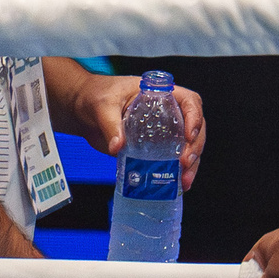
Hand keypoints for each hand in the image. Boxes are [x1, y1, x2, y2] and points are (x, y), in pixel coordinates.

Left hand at [70, 75, 206, 190]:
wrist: (83, 111)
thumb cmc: (96, 96)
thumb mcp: (103, 106)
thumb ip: (110, 124)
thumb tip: (116, 146)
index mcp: (161, 93)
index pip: (189, 101)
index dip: (195, 117)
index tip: (189, 135)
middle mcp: (167, 111)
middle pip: (194, 127)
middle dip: (195, 147)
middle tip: (185, 163)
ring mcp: (163, 131)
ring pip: (187, 146)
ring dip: (191, 164)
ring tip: (185, 181)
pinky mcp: (154, 147)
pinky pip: (172, 158)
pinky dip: (177, 172)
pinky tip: (179, 184)